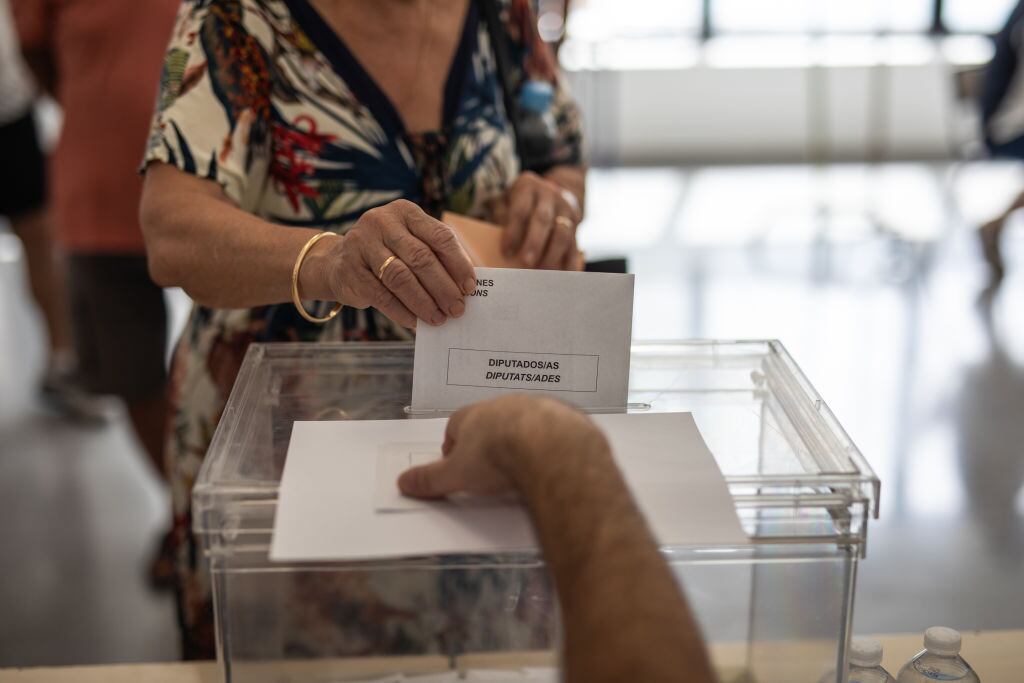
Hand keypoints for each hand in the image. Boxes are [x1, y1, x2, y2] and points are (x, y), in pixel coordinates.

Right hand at [320, 199, 476, 327]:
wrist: (338, 262)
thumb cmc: (387, 254)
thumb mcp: (410, 243)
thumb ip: (435, 257)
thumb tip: (465, 287)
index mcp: (405, 212)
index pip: (440, 236)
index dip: (458, 264)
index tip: (470, 288)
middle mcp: (382, 222)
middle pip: (421, 258)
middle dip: (443, 287)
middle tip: (457, 308)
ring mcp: (362, 244)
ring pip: (401, 277)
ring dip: (424, 302)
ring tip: (438, 318)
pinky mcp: (350, 270)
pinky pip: (381, 295)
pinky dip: (402, 311)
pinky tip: (415, 322)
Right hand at [397, 395, 598, 498]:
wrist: (549, 446)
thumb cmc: (498, 455)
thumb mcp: (456, 474)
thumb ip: (430, 479)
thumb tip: (404, 482)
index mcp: (473, 415)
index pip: (456, 426)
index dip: (455, 446)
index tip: (457, 464)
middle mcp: (505, 406)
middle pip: (491, 422)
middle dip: (489, 442)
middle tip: (489, 468)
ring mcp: (536, 408)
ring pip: (524, 423)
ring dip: (521, 440)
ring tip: (521, 467)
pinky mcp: (564, 419)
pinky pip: (555, 429)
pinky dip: (550, 444)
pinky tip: (550, 463)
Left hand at [490, 172, 581, 270]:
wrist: (548, 192)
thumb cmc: (518, 202)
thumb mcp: (504, 199)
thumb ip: (499, 214)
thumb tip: (496, 236)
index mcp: (527, 186)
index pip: (520, 210)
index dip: (513, 232)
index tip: (506, 252)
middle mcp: (549, 194)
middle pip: (543, 220)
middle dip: (534, 243)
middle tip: (525, 262)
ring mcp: (565, 209)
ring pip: (563, 232)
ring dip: (552, 254)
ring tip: (542, 271)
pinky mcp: (576, 225)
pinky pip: (575, 244)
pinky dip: (570, 261)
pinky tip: (563, 275)